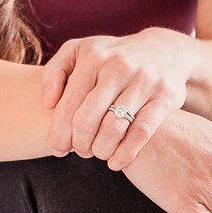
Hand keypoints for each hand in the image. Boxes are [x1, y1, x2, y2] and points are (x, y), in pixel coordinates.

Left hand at [39, 27, 196, 168]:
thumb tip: (47, 104)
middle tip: (79, 151)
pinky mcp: (164, 96)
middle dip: (79, 143)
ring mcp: (143, 81)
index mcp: (93, 57)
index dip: (59, 133)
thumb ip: (54, 73)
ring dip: (100, 149)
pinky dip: (126, 153)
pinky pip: (141, 132)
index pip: (68, 105)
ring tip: (97, 153)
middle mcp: (118, 66)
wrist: (165, 50)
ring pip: (114, 128)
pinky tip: (116, 162)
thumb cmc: (112, 58)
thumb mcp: (80, 52)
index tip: (58, 148)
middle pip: (87, 119)